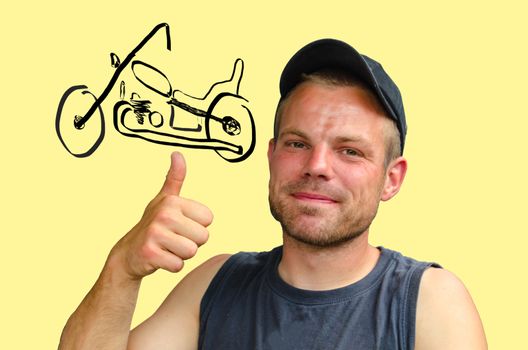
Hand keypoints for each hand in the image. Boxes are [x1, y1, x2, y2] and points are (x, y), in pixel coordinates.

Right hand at [110, 152, 212, 279]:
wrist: (128, 252)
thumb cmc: (153, 224)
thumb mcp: (164, 199)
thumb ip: (175, 178)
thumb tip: (177, 154)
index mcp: (172, 201)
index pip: (208, 219)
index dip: (196, 225)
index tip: (180, 225)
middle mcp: (164, 214)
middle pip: (203, 237)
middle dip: (191, 242)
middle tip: (173, 239)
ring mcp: (155, 234)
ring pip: (191, 252)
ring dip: (182, 254)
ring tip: (167, 247)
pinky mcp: (150, 254)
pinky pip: (178, 265)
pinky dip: (171, 265)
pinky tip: (160, 258)